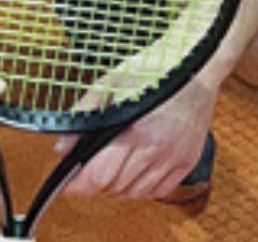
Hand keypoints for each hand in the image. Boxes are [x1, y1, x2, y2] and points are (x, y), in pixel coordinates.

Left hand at [54, 77, 214, 202]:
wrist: (195, 64)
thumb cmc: (153, 69)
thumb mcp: (111, 81)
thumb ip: (84, 113)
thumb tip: (62, 147)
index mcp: (135, 131)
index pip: (100, 176)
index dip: (78, 185)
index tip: (66, 186)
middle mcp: (157, 151)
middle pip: (115, 188)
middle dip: (95, 183)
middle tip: (86, 169)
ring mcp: (174, 160)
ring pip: (135, 194)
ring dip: (118, 186)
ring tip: (111, 165)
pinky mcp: (187, 163)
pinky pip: (158, 191)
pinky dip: (142, 187)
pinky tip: (135, 168)